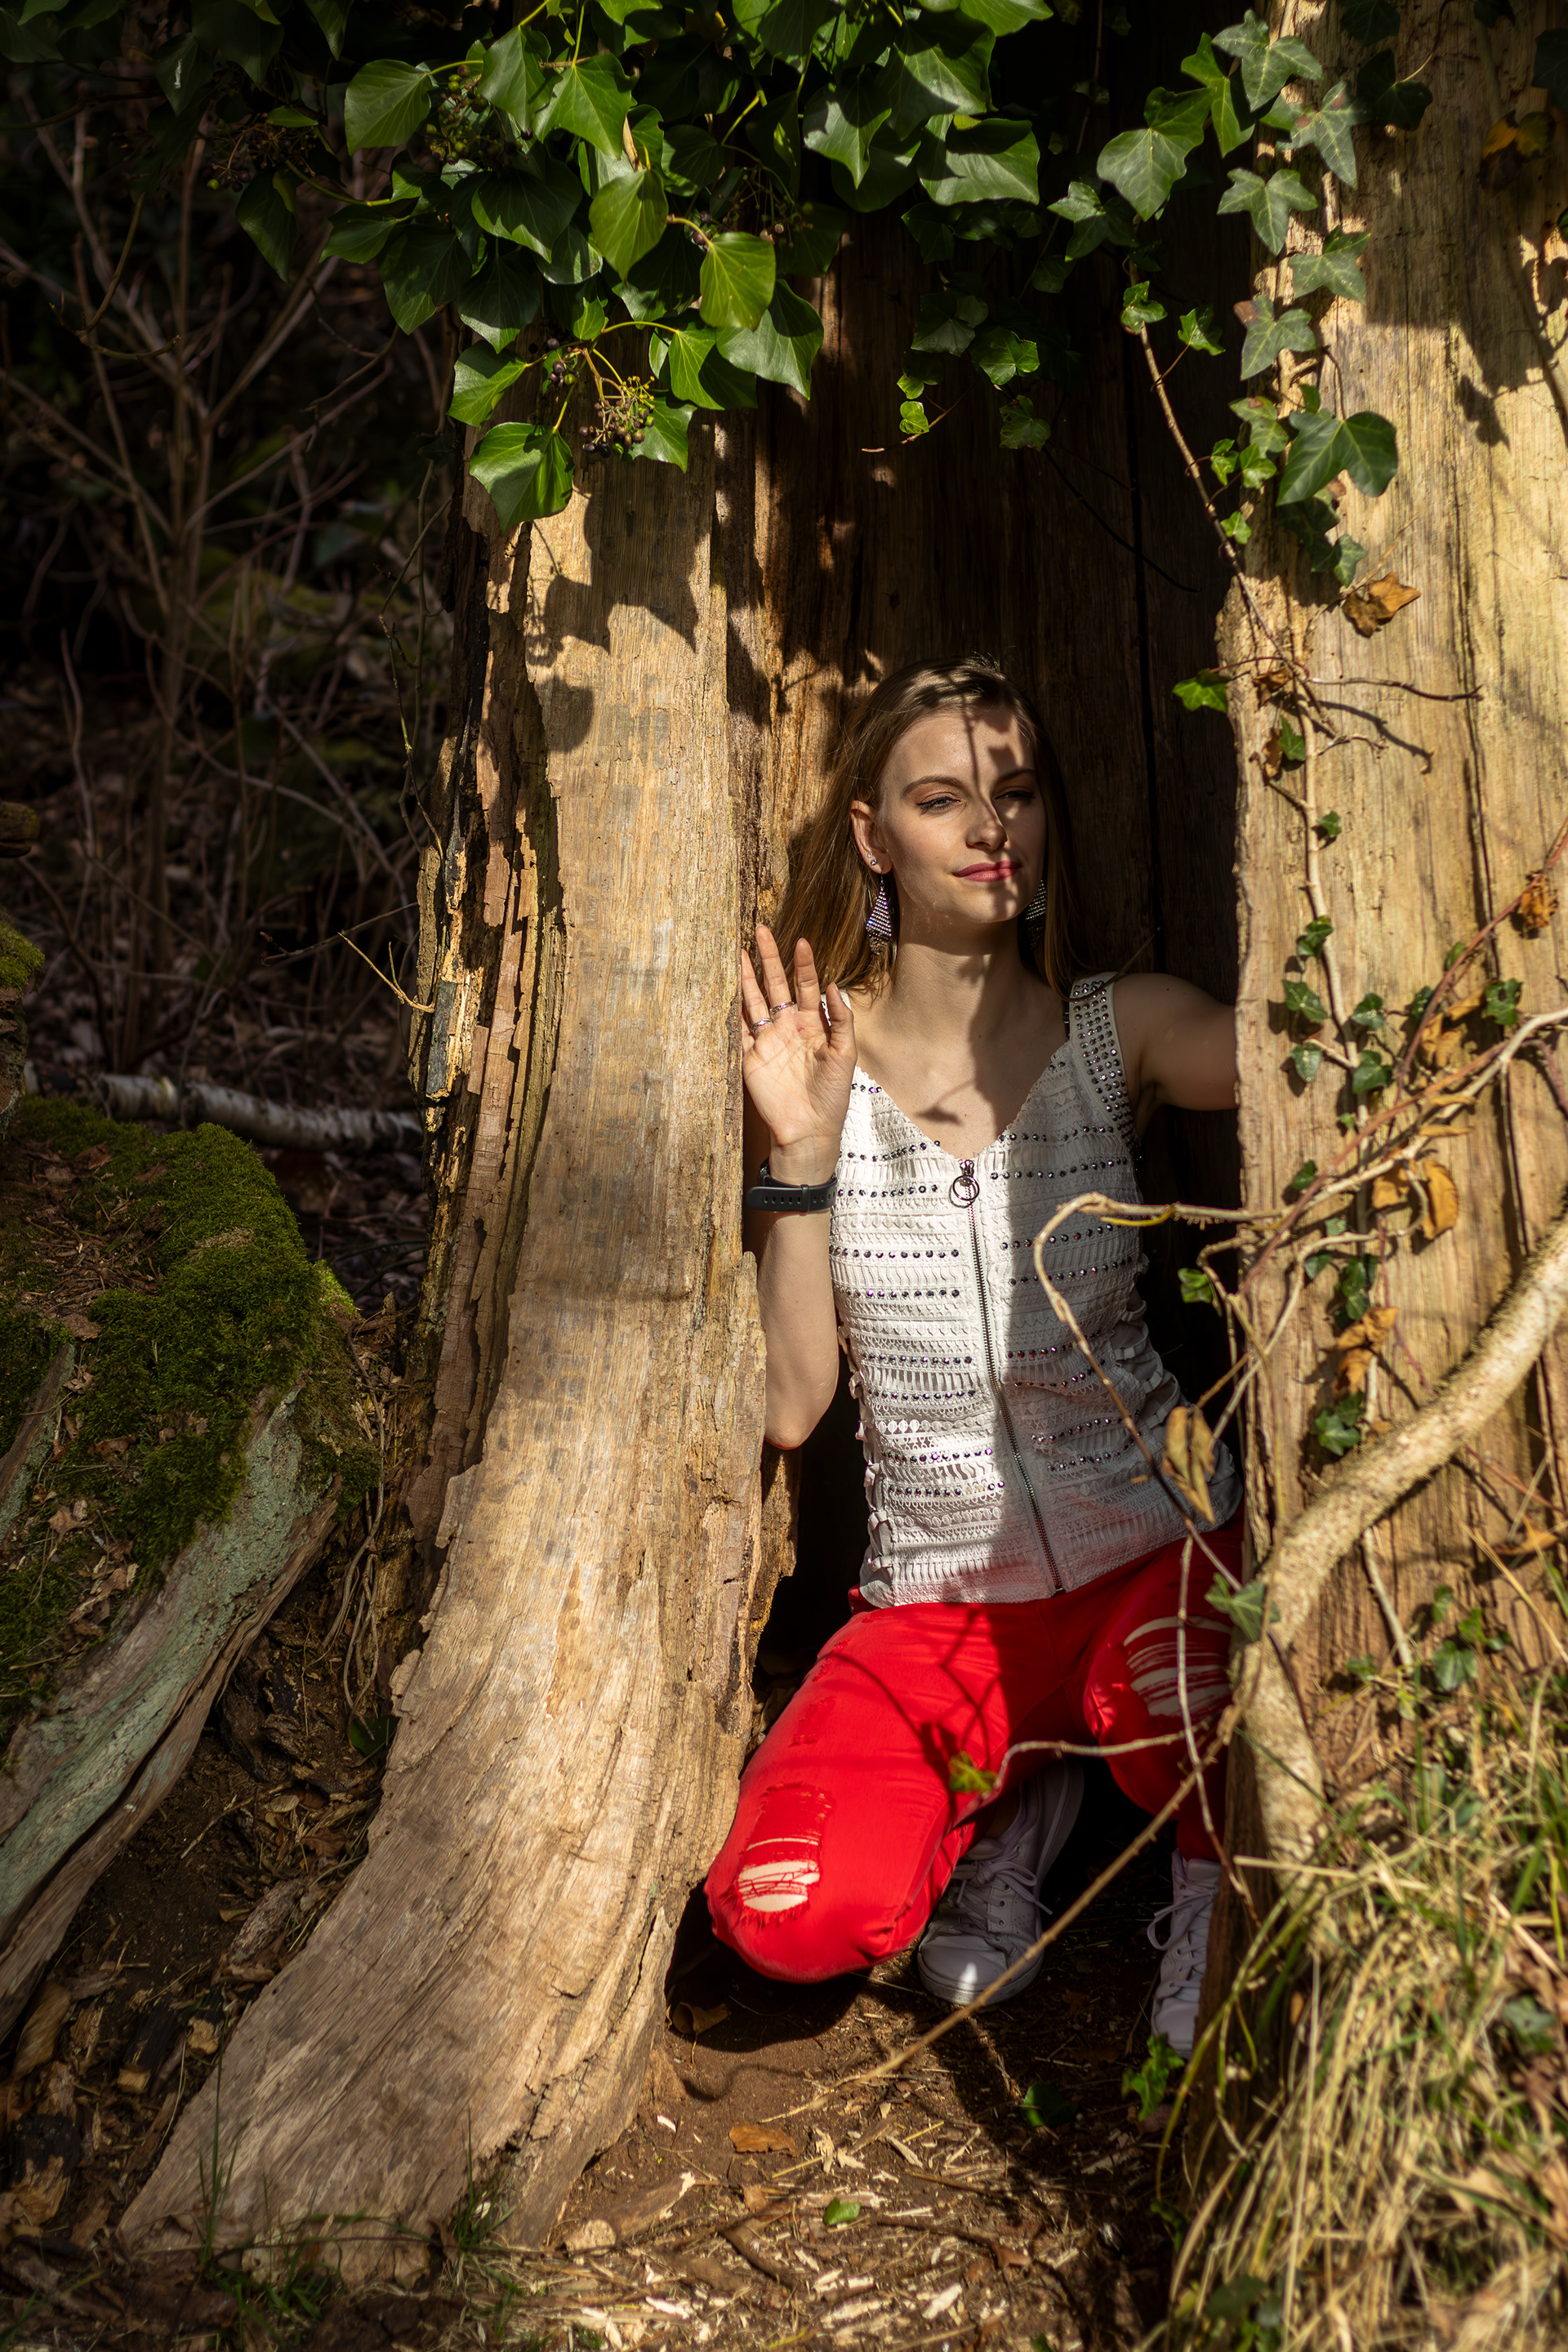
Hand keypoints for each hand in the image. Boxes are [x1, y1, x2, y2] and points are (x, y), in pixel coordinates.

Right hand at [739, 926, 854, 1183]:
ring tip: (736, 950)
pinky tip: (724, 987)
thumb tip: (834, 986)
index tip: (801, 941)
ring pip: (754, 1001)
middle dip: (769, 959)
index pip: (806, 986)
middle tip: (762, 930)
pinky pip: (738, 1028)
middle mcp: (787, 1028)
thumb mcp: (845, 1055)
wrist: (809, 1130)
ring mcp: (767, 1041)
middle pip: (776, 986)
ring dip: (746, 977)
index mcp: (812, 1026)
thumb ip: (841, 1020)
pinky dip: (731, 1009)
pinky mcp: (750, 1057)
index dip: (803, 965)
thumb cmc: (831, 1096)